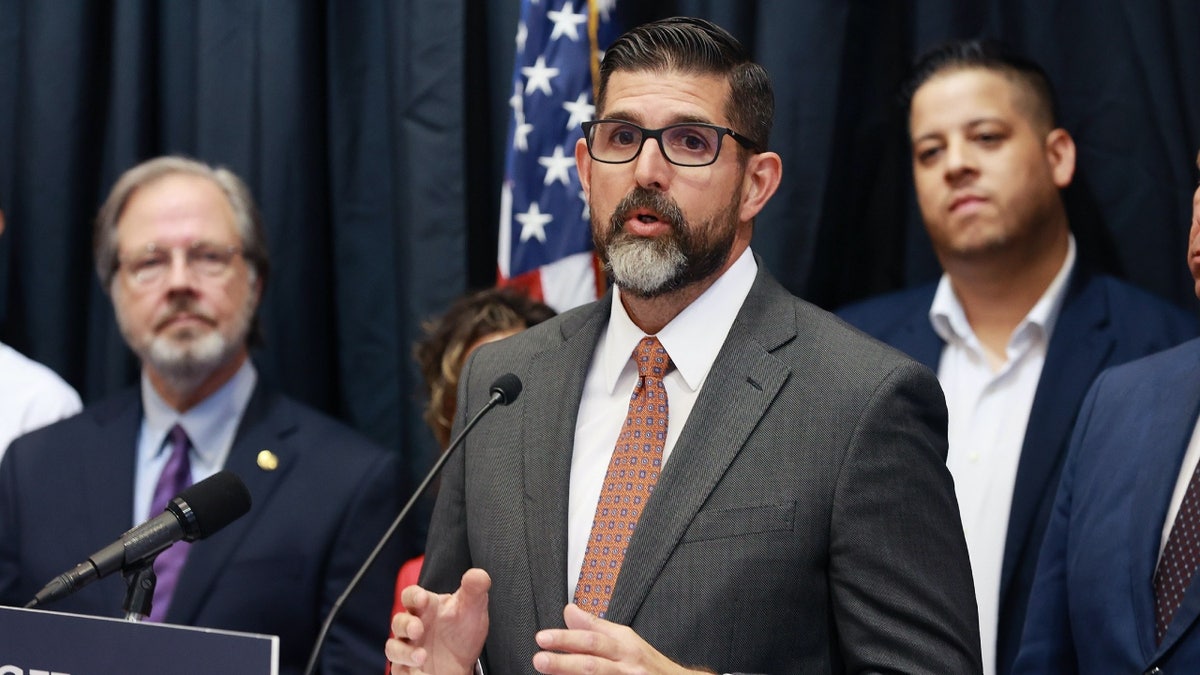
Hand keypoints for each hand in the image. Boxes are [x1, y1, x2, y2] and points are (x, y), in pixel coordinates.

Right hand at [386, 568, 490, 674]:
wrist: (463, 663)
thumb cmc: (463, 631)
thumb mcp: (473, 609)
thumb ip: (475, 590)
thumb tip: (478, 574)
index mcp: (426, 607)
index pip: (411, 596)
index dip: (413, 596)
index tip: (423, 599)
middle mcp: (413, 626)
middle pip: (398, 621)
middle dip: (405, 625)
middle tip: (418, 629)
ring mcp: (408, 648)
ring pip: (394, 647)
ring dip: (404, 652)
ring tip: (421, 657)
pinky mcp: (406, 668)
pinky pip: (399, 669)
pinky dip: (407, 670)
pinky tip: (421, 671)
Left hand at [532, 603, 713, 674]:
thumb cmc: (648, 664)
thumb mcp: (626, 640)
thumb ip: (595, 627)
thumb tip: (569, 611)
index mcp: (626, 647)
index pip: (593, 640)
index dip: (567, 639)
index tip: (543, 638)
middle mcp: (627, 668)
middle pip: (593, 665)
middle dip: (564, 662)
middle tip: (540, 659)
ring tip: (548, 670)